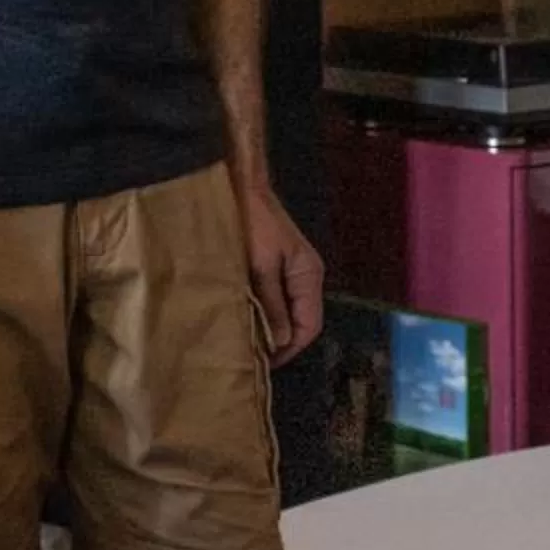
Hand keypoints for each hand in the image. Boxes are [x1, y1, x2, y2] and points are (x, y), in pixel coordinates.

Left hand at [238, 182, 326, 365]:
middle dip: (280, 340)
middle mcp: (305, 275)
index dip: (290, 348)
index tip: (266, 364)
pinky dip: (262, 309)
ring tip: (246, 343)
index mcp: (308, 275)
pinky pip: (273, 296)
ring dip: (269, 326)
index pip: (310, 325)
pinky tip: (243, 317)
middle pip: (300, 320)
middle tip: (252, 358)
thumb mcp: (260, 265)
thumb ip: (271, 303)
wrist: (239, 185)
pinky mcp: (273, 264)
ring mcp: (290, 269)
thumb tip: (282, 341)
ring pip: (285, 309)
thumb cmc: (251, 222)